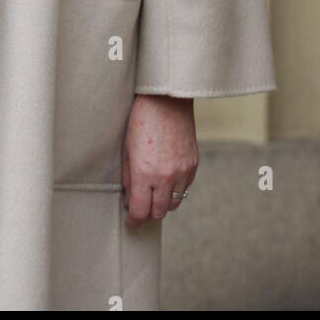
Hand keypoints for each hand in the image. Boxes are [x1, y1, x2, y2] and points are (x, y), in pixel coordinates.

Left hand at [121, 93, 197, 225]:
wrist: (166, 100)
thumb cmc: (141, 120)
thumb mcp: (126, 149)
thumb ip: (128, 177)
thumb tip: (130, 198)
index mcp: (144, 173)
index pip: (141, 211)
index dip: (134, 219)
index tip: (130, 220)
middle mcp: (165, 176)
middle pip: (159, 212)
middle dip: (148, 212)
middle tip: (141, 206)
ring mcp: (182, 171)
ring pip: (174, 203)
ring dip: (163, 202)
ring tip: (154, 193)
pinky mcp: (193, 165)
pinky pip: (185, 188)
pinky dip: (175, 189)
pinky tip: (166, 178)